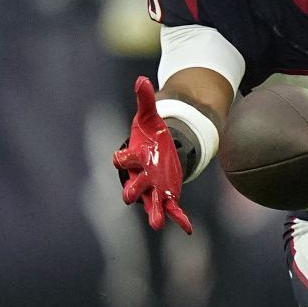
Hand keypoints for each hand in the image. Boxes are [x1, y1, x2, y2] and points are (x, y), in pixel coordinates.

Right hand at [111, 76, 192, 233]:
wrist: (160, 151)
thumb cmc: (150, 136)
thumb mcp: (150, 116)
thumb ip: (144, 100)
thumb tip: (142, 79)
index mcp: (134, 158)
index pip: (122, 160)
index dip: (121, 158)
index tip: (119, 157)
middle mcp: (141, 177)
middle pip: (133, 187)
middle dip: (132, 191)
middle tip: (129, 197)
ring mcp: (154, 189)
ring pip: (151, 204)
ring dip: (154, 213)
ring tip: (157, 224)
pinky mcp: (168, 195)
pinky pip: (174, 209)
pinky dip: (180, 218)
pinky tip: (187, 227)